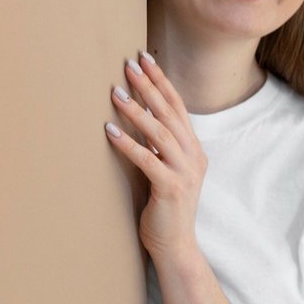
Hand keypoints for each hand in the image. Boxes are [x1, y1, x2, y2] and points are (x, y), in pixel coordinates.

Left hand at [105, 52, 206, 260]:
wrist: (175, 245)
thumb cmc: (164, 206)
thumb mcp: (165, 169)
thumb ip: (158, 146)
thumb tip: (135, 115)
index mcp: (193, 149)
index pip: (177, 106)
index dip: (162, 81)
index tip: (145, 58)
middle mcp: (193, 156)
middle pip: (169, 112)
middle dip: (148, 86)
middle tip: (129, 64)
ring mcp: (185, 172)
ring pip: (159, 132)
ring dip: (135, 110)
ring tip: (114, 92)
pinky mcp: (171, 188)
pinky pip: (147, 160)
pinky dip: (128, 143)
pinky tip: (109, 130)